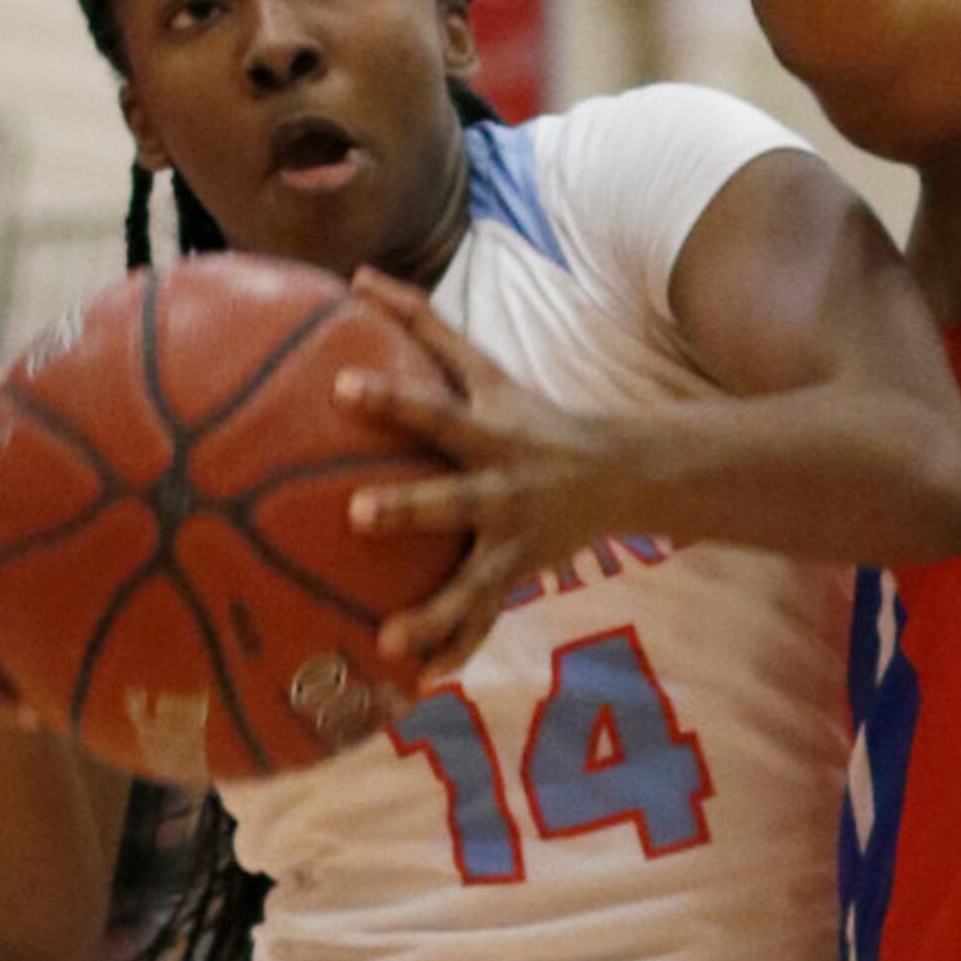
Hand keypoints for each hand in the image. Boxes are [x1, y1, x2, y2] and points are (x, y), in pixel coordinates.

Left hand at [338, 266, 616, 679]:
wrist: (618, 475)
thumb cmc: (531, 415)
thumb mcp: (487, 369)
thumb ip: (423, 325)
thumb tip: (356, 275)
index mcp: (491, 436)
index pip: (436, 411)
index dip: (392, 399)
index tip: (342, 387)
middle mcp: (502, 491)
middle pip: (454, 501)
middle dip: (410, 510)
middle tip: (357, 513)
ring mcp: (511, 544)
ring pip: (472, 586)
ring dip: (435, 614)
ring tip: (390, 640)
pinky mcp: (514, 582)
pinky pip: (481, 624)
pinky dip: (452, 653)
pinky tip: (412, 685)